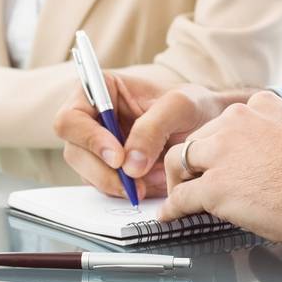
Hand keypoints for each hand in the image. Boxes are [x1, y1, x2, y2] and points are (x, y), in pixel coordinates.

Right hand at [53, 74, 241, 200]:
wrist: (209, 126)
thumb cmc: (193, 105)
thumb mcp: (180, 106)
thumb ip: (153, 128)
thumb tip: (130, 165)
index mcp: (101, 89)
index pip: (72, 117)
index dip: (89, 139)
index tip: (118, 157)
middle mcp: (93, 118)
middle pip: (75, 151)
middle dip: (103, 171)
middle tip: (134, 184)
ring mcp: (98, 146)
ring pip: (88, 174)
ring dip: (117, 185)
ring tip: (152, 181)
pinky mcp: (109, 170)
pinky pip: (105, 188)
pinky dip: (126, 192)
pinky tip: (151, 185)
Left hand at [159, 90, 281, 243]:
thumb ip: (274, 138)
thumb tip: (268, 164)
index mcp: (258, 106)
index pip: (223, 124)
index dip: (217, 147)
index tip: (217, 161)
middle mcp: (235, 121)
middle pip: (196, 140)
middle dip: (192, 163)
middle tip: (192, 181)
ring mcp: (222, 153)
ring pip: (179, 162)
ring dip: (178, 181)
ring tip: (179, 196)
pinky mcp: (215, 186)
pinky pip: (182, 196)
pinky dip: (173, 208)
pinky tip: (171, 215)